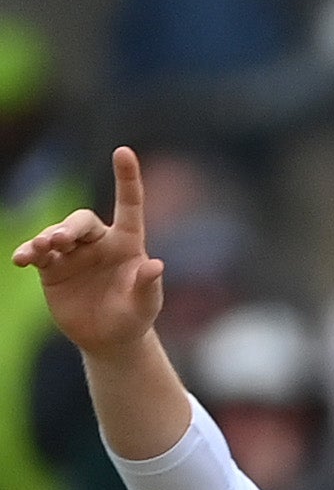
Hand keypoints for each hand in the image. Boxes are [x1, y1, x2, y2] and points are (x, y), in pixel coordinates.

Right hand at [14, 146, 164, 357]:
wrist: (108, 338)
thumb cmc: (134, 316)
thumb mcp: (145, 305)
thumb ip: (147, 285)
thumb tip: (155, 265)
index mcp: (128, 243)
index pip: (129, 205)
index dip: (127, 178)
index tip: (123, 151)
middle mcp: (99, 241)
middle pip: (80, 222)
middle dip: (69, 228)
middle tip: (61, 240)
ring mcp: (72, 252)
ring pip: (54, 235)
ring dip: (45, 240)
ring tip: (41, 250)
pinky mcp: (51, 267)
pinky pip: (36, 253)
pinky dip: (29, 253)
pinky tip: (22, 259)